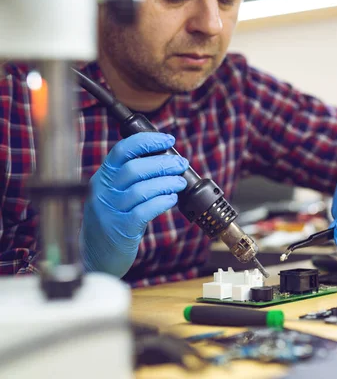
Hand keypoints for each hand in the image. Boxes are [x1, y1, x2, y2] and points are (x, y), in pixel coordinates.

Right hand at [80, 132, 188, 276]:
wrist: (95, 257)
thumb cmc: (112, 222)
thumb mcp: (114, 195)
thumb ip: (131, 179)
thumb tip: (166, 160)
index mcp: (102, 178)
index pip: (122, 150)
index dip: (147, 141)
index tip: (168, 139)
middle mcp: (103, 192)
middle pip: (134, 168)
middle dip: (163, 163)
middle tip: (181, 164)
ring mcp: (110, 211)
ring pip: (141, 189)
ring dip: (166, 182)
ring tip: (180, 182)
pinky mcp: (121, 229)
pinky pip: (145, 210)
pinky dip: (162, 202)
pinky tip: (172, 199)